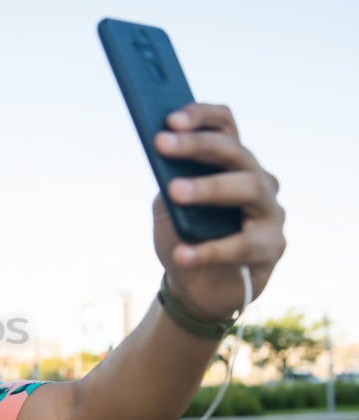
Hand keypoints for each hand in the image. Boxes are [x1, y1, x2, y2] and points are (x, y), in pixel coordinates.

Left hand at [152, 103, 285, 320]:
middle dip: (198, 145)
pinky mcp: (272, 248)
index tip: (170, 119)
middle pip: (236, 152)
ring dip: (210, 187)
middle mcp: (259, 180)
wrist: (196, 288)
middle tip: (161, 144)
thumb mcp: (169, 206)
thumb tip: (164, 160)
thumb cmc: (184, 237)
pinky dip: (209, 249)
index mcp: (233, 164)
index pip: (226, 125)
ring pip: (251, 188)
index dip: (201, 116)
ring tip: (175, 192)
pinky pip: (244, 244)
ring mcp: (271, 213)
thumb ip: (169, 182)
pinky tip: (181, 253)